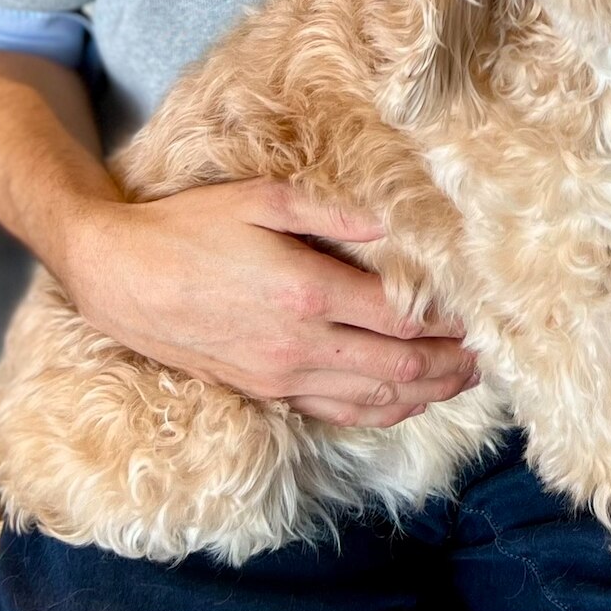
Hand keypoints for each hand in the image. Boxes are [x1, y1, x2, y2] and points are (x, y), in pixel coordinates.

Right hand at [57, 177, 476, 427]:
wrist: (120, 276)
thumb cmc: (190, 227)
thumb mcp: (262, 198)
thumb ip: (332, 212)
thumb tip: (391, 223)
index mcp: (307, 291)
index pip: (399, 316)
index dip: (447, 320)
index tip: (481, 311)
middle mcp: (300, 344)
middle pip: (398, 366)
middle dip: (450, 363)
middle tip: (490, 353)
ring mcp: (281, 375)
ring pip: (373, 398)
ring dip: (425, 392)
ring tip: (464, 379)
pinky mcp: (265, 391)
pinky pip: (336, 412)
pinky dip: (381, 410)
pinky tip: (406, 399)